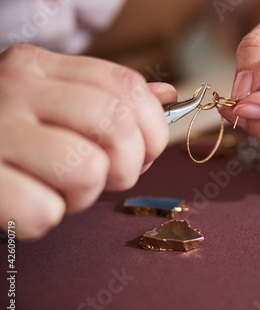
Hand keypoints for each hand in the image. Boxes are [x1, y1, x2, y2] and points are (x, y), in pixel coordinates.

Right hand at [0, 44, 175, 239]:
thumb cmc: (6, 132)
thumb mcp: (50, 100)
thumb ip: (105, 97)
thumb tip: (167, 98)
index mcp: (39, 65)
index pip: (126, 86)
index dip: (154, 126)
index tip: (149, 150)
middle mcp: (15, 89)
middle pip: (116, 125)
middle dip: (128, 165)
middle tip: (108, 176)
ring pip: (86, 171)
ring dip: (83, 195)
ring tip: (59, 188)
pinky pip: (45, 212)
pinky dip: (44, 218)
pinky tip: (26, 202)